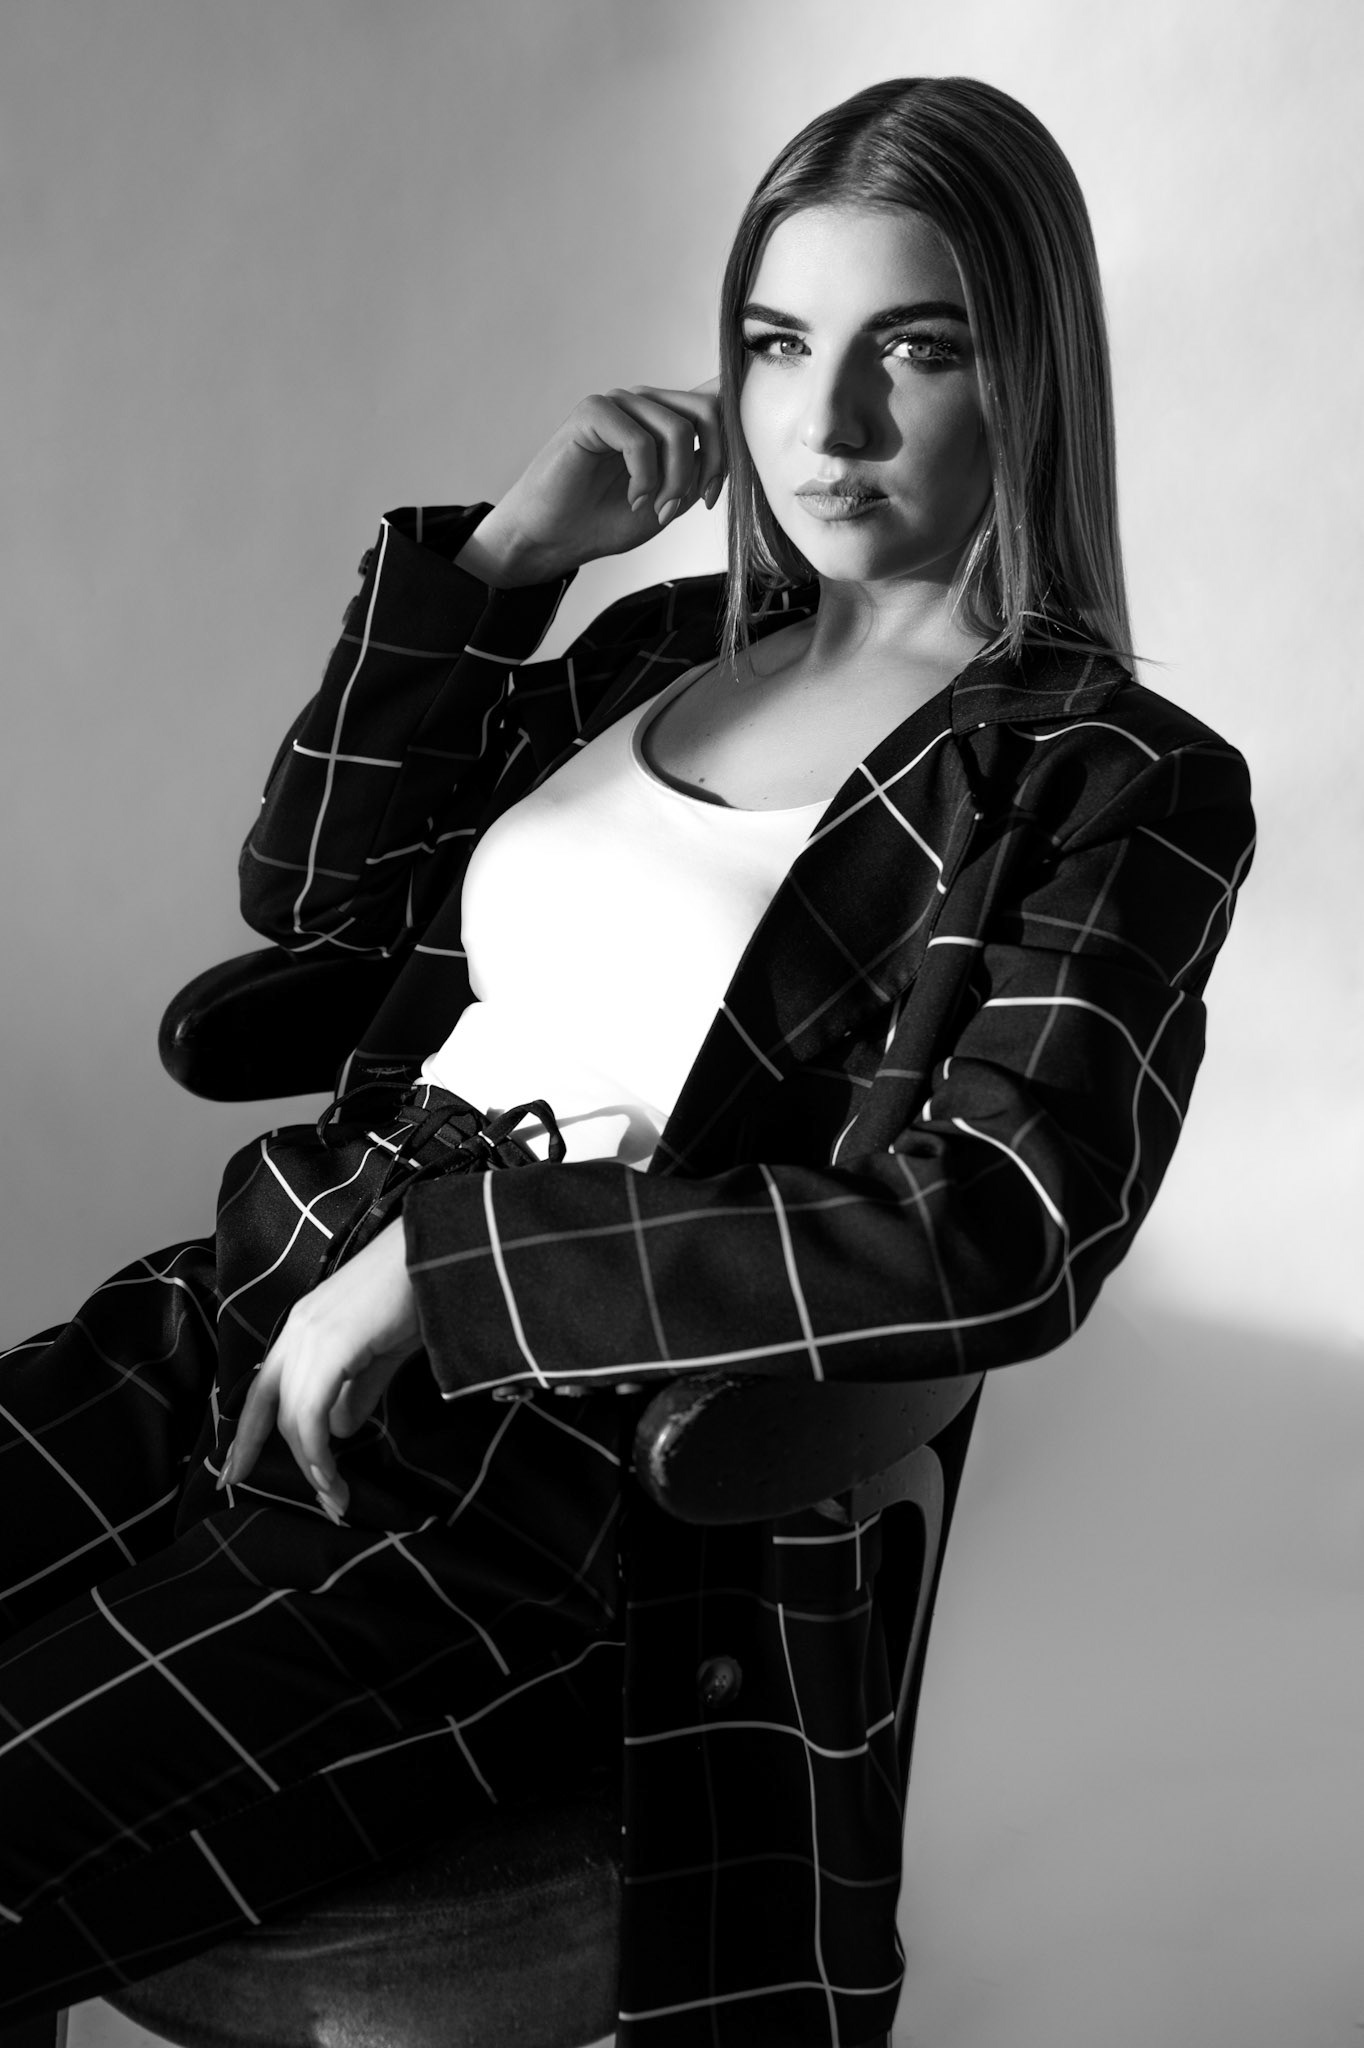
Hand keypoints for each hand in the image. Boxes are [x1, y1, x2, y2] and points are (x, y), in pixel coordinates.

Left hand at [219, 1218, 419, 1518]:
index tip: (234, 1472)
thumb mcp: (384, 1352)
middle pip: (273, 1411)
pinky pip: (312, 1413)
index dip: (246, 1434)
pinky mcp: (330, 1345)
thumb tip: (342, 1429)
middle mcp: (297, 1331)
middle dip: (285, 1460)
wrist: (440, 1251)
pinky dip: (319, 1452)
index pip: (261, 1390)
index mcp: (303, 1328)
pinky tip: (333, 1476)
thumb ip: (359, 1389)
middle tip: (323, 1501)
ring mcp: (310, 1335)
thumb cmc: (418, 1292)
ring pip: (293, 1419)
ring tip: (336, 1497)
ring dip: (313, 1466)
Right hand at [456, 377, 723, 586]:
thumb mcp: (672, 498)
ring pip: (677, 429)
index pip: (716, 397)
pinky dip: (645, 479)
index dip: (738, 427)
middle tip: (695, 504)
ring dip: (675, 481)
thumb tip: (742, 443)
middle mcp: (645, 403)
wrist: (554, 539)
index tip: (724, 481)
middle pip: (709, 411)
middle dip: (712, 465)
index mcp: (665, 417)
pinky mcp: (592, 413)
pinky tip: (634, 500)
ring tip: (656, 509)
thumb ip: (702, 469)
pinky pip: (640, 440)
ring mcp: (618, 403)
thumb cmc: (605, 520)